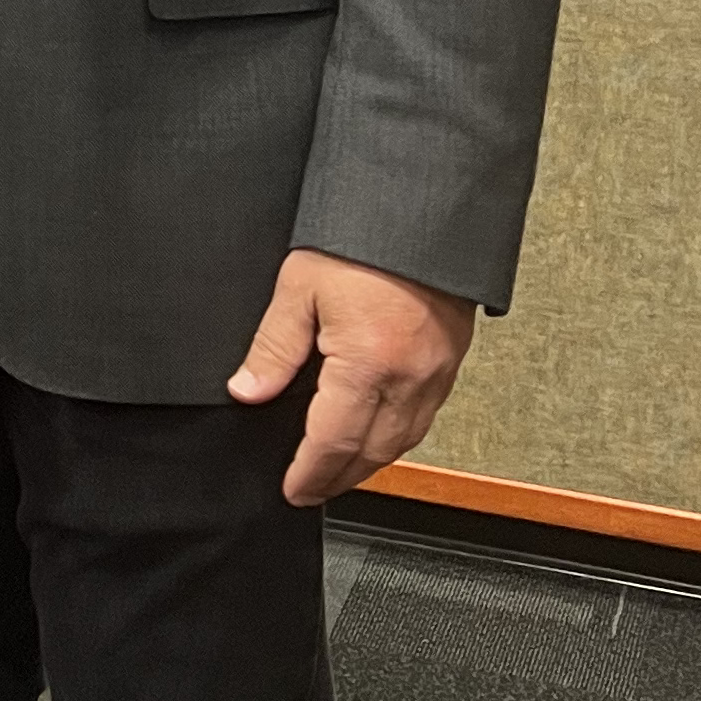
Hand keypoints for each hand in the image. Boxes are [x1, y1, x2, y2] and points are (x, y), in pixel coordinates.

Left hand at [229, 248, 477, 506]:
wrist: (424, 209)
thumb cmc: (363, 239)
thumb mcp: (299, 286)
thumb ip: (273, 347)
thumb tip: (248, 391)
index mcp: (367, 364)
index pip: (332, 442)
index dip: (309, 473)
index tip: (293, 490)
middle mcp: (409, 377)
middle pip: (372, 453)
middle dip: (339, 479)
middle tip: (312, 490)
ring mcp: (437, 372)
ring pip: (404, 440)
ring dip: (371, 463)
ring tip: (341, 471)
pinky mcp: (452, 359)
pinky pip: (426, 417)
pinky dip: (398, 436)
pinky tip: (380, 433)